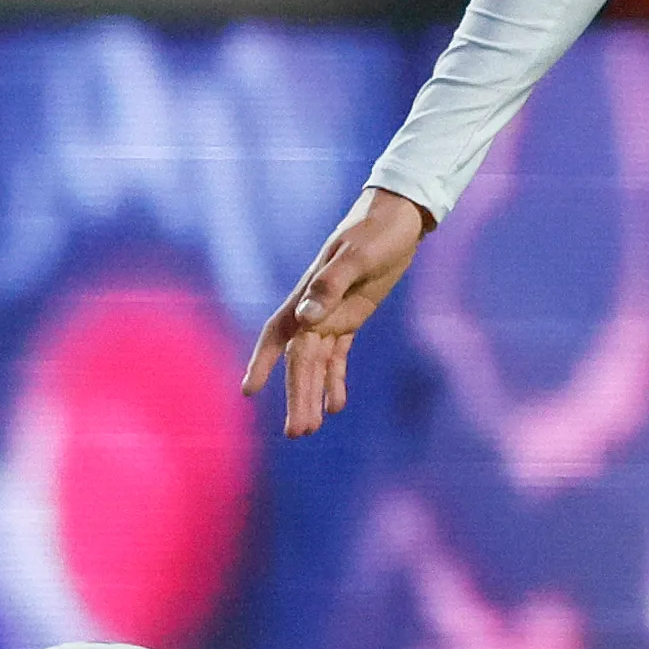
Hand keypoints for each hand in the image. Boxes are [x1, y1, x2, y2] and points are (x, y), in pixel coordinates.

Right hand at [241, 188, 431, 436]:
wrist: (399, 216)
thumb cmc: (375, 230)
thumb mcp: (356, 255)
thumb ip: (331, 285)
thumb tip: (306, 316)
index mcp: (309, 294)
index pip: (279, 334)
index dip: (263, 362)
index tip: (249, 392)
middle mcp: (315, 308)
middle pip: (300, 360)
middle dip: (296, 394)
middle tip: (296, 433)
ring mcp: (333, 314)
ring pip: (316, 363)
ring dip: (312, 394)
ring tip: (308, 430)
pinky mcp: (352, 316)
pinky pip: (338, 355)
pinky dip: (335, 380)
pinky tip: (336, 406)